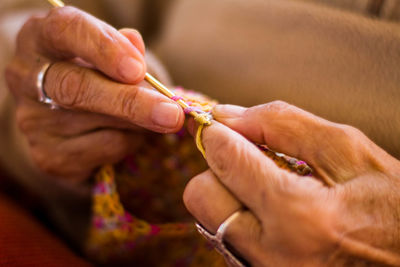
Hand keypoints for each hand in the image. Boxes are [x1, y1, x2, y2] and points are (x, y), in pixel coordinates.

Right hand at [5, 7, 183, 181]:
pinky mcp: (47, 156)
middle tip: (171, 113)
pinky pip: (102, 150)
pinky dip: (129, 143)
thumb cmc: (99, 76)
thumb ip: (126, 50)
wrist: (74, 119)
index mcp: (41, 39)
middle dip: (130, 101)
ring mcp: (33, 121)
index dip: (105, 48)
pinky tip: (130, 135)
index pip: (66, 31)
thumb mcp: (113, 55)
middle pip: (76, 87)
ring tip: (154, 118)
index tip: (138, 69)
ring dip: (138, 123)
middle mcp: (27, 78)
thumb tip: (135, 42)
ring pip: (96, 123)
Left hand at [184, 101, 399, 265]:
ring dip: (226, 191)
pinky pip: (226, 236)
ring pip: (208, 218)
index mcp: (300, 217)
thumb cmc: (393, 207)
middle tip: (248, 156)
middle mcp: (273, 254)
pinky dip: (238, 214)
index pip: (227, 161)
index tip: (224, 124)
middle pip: (200, 195)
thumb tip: (228, 115)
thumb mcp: (350, 153)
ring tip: (266, 184)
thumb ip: (284, 125)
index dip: (220, 134)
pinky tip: (270, 209)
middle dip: (218, 167)